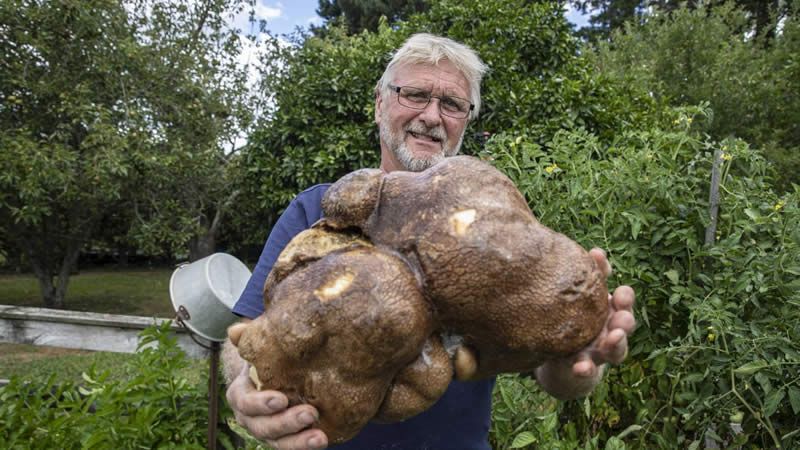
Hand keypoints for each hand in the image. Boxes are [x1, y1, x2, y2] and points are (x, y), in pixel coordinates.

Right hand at [226, 324, 327, 449]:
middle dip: (286, 423)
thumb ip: (250, 339)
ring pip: (279, 443)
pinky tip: (323, 440)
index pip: (245, 403)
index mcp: (241, 396)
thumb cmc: (267, 359)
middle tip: (310, 413)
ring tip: (320, 437)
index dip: (261, 403)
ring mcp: (269, 432)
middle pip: (263, 427)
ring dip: (299, 442)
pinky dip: (306, 446)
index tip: (281, 398)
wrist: (278, 375)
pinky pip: (294, 446)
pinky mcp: (287, 438)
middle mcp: (252, 419)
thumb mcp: (259, 347)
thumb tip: (236, 330)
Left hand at [569, 248, 635, 376]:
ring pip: (615, 350)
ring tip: (612, 338)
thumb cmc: (571, 318)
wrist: (558, 359)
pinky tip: (581, 367)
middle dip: (626, 319)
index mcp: (609, 310)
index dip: (625, 296)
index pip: (623, 300)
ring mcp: (599, 351)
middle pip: (626, 325)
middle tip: (621, 316)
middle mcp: (610, 331)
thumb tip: (596, 251)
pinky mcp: (583, 367)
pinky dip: (586, 369)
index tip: (620, 290)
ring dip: (616, 343)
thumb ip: (587, 276)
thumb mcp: (579, 297)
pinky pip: (587, 370)